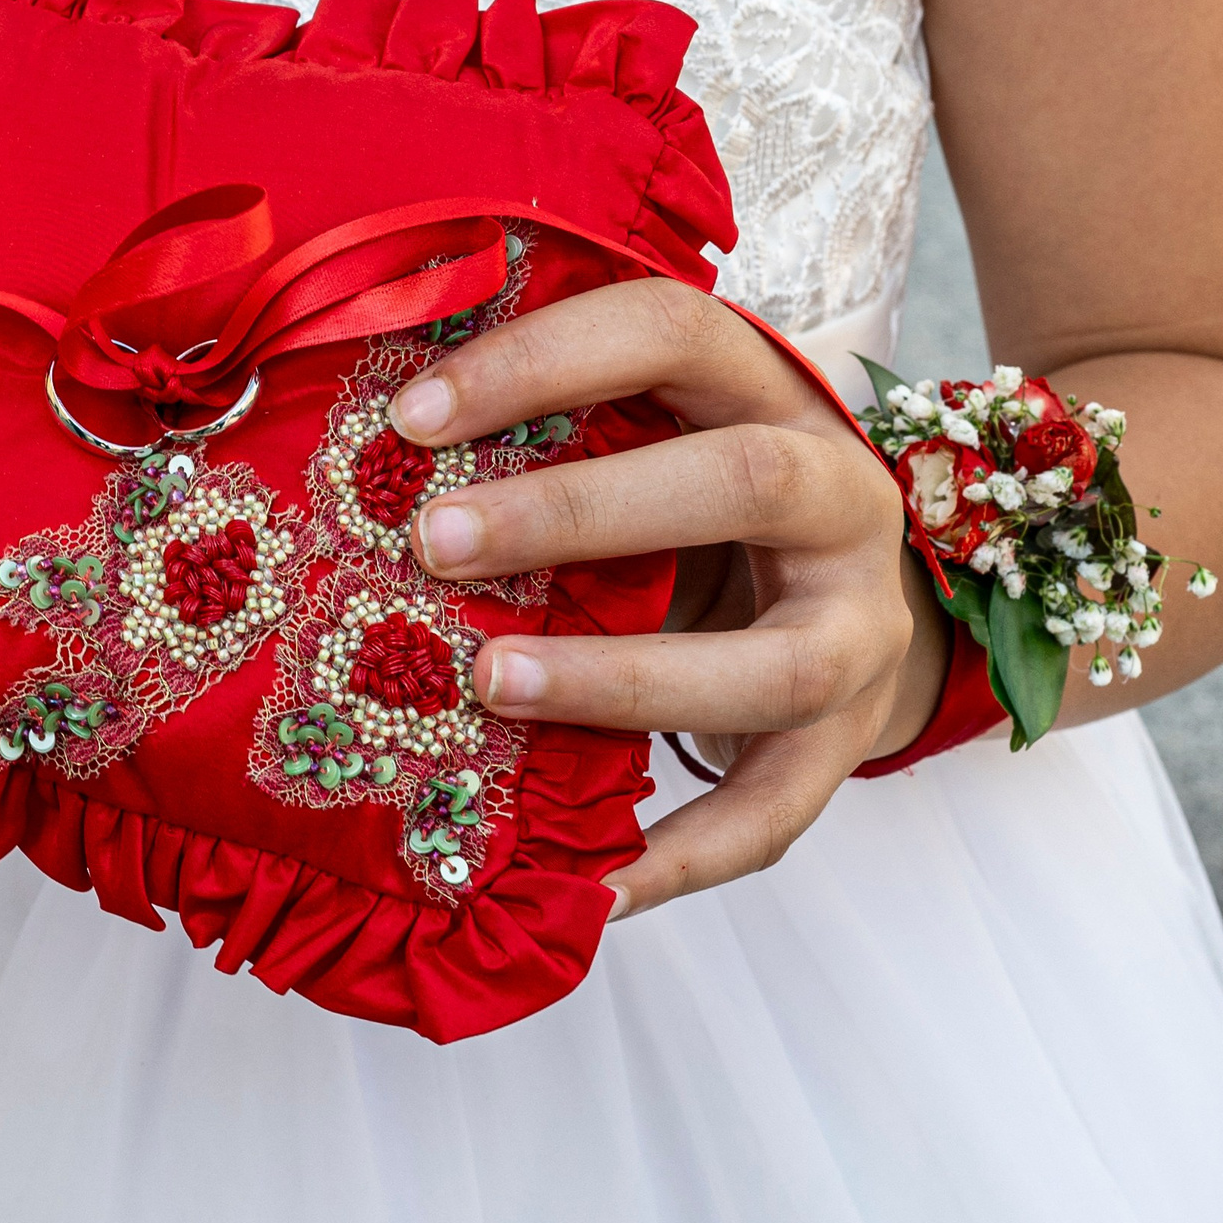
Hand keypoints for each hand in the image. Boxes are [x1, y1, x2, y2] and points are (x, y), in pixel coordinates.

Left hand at [389, 279, 950, 917]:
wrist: (843, 591)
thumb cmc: (694, 497)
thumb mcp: (646, 432)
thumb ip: (550, 426)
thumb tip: (362, 445)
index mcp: (768, 389)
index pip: (668, 332)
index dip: (541, 363)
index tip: (409, 417)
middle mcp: (839, 493)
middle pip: (740, 483)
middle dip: (578, 513)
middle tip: (433, 544)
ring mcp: (860, 622)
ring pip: (774, 663)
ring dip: (623, 682)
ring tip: (488, 686)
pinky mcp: (849, 734)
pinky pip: (776, 809)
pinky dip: (682, 858)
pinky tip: (590, 890)